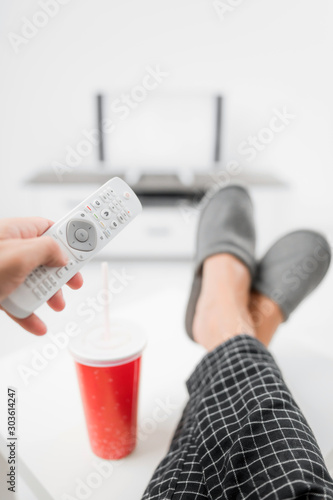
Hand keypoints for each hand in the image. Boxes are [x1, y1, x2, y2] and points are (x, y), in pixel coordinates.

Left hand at [0, 217, 82, 335]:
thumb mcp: (20, 255)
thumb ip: (48, 249)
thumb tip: (62, 254)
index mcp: (17, 232)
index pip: (51, 228)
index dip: (71, 237)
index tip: (89, 243)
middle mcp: (11, 249)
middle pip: (45, 257)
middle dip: (61, 272)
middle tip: (74, 281)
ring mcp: (3, 271)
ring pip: (32, 280)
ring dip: (47, 295)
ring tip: (56, 305)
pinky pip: (17, 301)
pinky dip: (29, 313)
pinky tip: (37, 325)